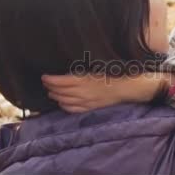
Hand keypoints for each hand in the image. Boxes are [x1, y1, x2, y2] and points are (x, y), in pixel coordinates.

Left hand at [41, 73, 172, 112]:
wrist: (130, 86)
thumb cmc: (116, 71)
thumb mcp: (99, 64)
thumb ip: (83, 67)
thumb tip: (70, 65)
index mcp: (84, 80)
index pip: (62, 82)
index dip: (51, 80)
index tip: (44, 76)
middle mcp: (84, 93)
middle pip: (61, 92)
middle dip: (51, 88)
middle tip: (45, 83)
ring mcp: (88, 102)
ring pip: (66, 102)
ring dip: (56, 97)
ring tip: (50, 92)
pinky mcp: (92, 107)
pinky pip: (75, 109)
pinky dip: (65, 107)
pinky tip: (62, 103)